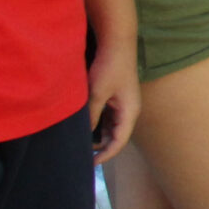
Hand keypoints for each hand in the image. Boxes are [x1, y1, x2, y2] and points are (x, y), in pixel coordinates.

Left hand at [87, 40, 141, 163]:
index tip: (89, 164)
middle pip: (115, 136)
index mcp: (130, 112)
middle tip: (79, 154)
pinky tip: (82, 125)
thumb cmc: (110, 68)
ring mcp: (123, 104)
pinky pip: (107, 117)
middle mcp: (129, 110)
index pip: (119, 142)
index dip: (105, 155)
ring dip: (97, 135)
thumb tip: (83, 135)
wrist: (116, 43)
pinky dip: (96, 123)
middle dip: (100, 147)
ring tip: (79, 141)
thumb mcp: (96, 94)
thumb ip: (90, 116)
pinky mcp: (116, 97)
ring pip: (110, 127)